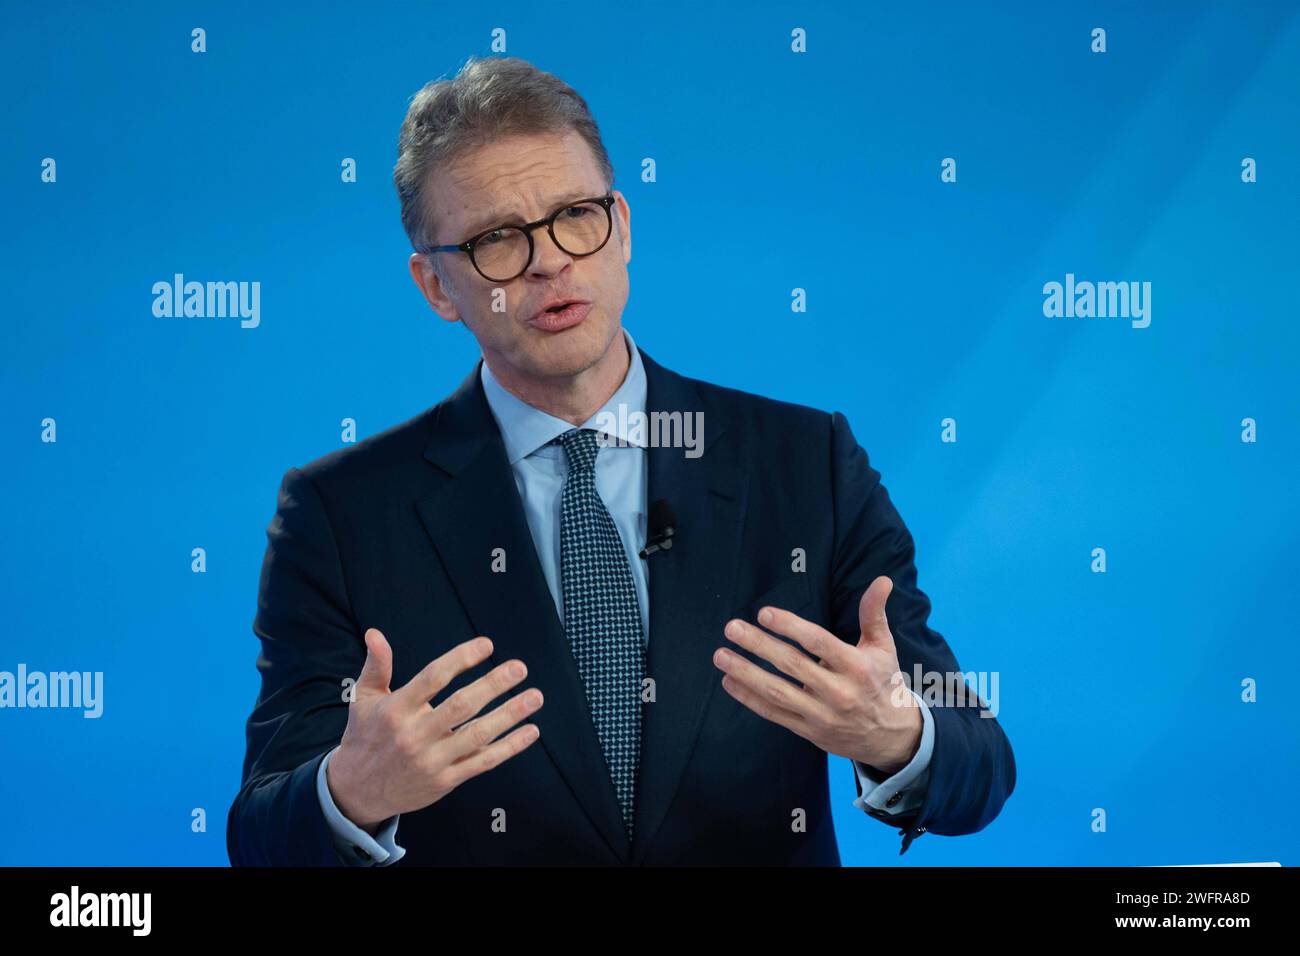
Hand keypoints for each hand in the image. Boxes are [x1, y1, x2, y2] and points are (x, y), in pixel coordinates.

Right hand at [326, 628, 543, 831]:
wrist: (357, 791)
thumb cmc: (365, 736)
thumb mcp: (364, 699)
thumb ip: (376, 665)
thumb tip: (374, 633)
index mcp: (397, 710)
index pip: (433, 678)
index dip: (461, 659)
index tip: (487, 645)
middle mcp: (415, 735)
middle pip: (461, 706)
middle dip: (493, 685)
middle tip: (519, 667)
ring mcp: (432, 760)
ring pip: (477, 735)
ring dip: (510, 715)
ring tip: (535, 696)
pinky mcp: (445, 781)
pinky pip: (483, 762)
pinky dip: (509, 747)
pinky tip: (530, 731)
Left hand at [713, 575, 921, 775]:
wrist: (891, 737)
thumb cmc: (882, 682)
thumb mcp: (883, 647)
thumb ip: (874, 613)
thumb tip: (882, 580)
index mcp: (856, 667)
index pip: (818, 642)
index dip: (790, 626)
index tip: (764, 613)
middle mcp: (838, 692)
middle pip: (792, 665)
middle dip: (758, 645)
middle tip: (732, 627)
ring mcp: (821, 714)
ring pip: (777, 692)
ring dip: (745, 673)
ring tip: (720, 655)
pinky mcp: (808, 730)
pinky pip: (773, 713)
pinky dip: (749, 698)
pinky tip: (729, 681)